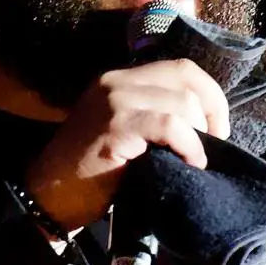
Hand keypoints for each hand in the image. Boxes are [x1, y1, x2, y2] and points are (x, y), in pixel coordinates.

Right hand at [18, 59, 230, 230]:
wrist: (48, 196)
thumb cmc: (89, 173)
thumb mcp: (124, 132)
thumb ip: (154, 115)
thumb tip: (204, 122)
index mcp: (119, 79)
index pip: (180, 68)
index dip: (209, 94)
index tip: (217, 127)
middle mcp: (116, 81)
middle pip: (186, 77)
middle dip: (212, 111)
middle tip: (214, 145)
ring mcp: (114, 101)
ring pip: (182, 102)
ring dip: (200, 134)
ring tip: (196, 159)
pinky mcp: (116, 126)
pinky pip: (170, 125)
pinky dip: (190, 145)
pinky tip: (191, 164)